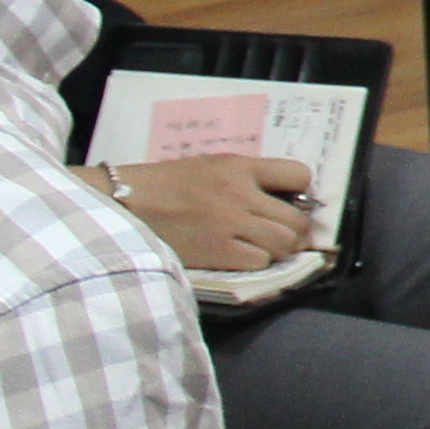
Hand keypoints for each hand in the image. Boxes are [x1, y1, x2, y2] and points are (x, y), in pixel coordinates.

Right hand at [112, 153, 315, 272]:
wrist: (126, 203)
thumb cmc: (167, 184)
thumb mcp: (211, 165)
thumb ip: (247, 177)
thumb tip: (284, 196)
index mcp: (240, 167)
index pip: (299, 174)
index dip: (302, 191)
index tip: (293, 201)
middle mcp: (241, 194)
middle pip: (297, 219)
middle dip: (298, 230)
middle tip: (287, 234)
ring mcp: (230, 224)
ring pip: (283, 243)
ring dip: (281, 249)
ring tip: (268, 247)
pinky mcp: (217, 252)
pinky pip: (259, 262)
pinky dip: (258, 263)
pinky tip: (244, 257)